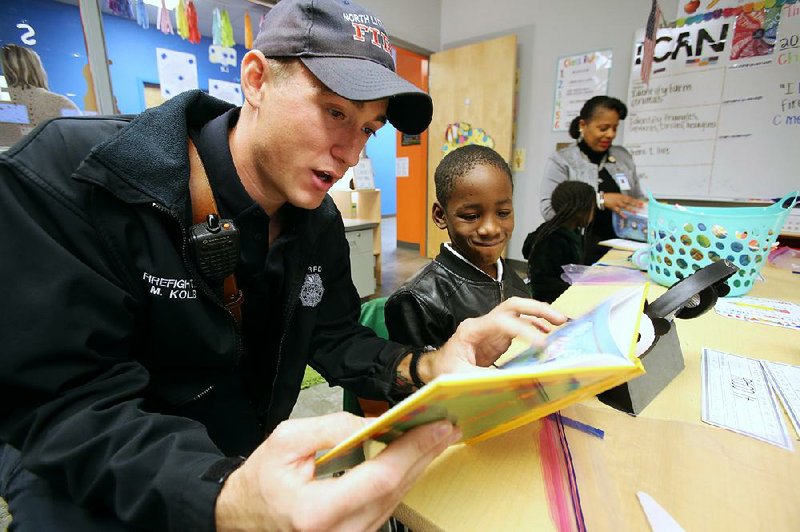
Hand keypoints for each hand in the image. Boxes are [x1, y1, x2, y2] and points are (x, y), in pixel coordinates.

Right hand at [215, 412, 460, 530]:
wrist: (240, 518)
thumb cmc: (258, 483)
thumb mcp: (286, 442)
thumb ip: (333, 428)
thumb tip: (375, 423)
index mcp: (318, 513)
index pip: (380, 478)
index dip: (413, 450)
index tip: (437, 426)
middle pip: (395, 490)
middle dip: (424, 454)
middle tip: (447, 425)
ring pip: (396, 500)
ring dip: (417, 466)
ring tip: (436, 436)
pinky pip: (386, 506)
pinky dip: (402, 479)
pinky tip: (412, 458)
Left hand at [419, 297, 566, 378]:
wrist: (435, 369)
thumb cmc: (443, 372)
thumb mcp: (460, 378)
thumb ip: (486, 379)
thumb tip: (514, 383)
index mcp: (471, 330)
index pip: (502, 321)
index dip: (524, 329)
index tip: (542, 343)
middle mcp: (483, 324)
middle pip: (512, 306)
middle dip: (536, 309)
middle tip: (559, 318)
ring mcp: (491, 330)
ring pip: (518, 313)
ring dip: (539, 315)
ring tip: (560, 322)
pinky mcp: (498, 338)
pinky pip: (519, 327)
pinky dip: (534, 328)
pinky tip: (547, 334)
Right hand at [603, 193, 644, 216]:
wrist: (602, 198)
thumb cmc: (610, 196)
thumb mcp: (617, 195)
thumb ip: (623, 198)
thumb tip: (629, 201)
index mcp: (622, 196)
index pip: (631, 198)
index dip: (636, 200)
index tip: (642, 202)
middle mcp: (620, 199)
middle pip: (629, 201)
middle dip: (636, 204)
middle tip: (641, 206)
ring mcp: (617, 203)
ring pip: (625, 206)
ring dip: (630, 209)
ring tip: (635, 212)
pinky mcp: (613, 207)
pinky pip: (618, 211)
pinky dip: (622, 214)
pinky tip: (625, 216)